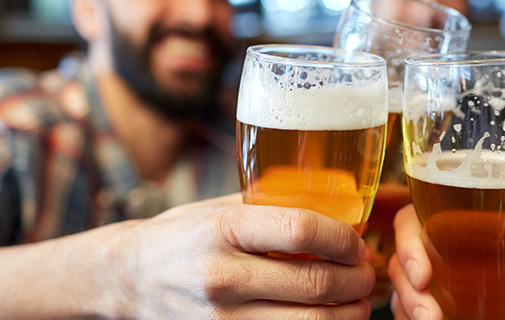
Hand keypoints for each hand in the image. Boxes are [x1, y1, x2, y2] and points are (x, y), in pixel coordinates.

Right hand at [1, 193, 373, 318]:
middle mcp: (222, 275)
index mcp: (224, 229)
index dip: (343, 238)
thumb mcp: (217, 209)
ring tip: (358, 301)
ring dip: (348, 314)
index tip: (358, 242)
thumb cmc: (179, 237)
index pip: (300, 231)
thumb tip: (331, 206)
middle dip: (357, 280)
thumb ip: (268, 207)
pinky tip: (329, 319)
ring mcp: (221, 318)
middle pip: (314, 284)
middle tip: (367, 273)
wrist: (126, 280)